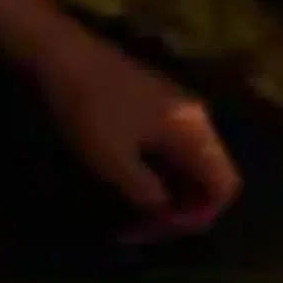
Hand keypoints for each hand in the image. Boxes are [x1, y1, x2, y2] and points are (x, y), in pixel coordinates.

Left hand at [34, 26, 240, 241]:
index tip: (158, 228)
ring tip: (138, 212)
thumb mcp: (113, 160)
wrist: (58, 54)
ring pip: (194, 167)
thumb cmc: (87, 108)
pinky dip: (163, 176)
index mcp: (196, 132)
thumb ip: (147, 193)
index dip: (199, 217)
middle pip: (213, 178)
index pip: (224, 187)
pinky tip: (133, 184)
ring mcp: (181, 112)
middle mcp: (199, 121)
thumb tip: (164, 211)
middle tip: (145, 228)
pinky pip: (177, 152)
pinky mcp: (161, 108)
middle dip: (185, 209)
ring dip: (172, 194)